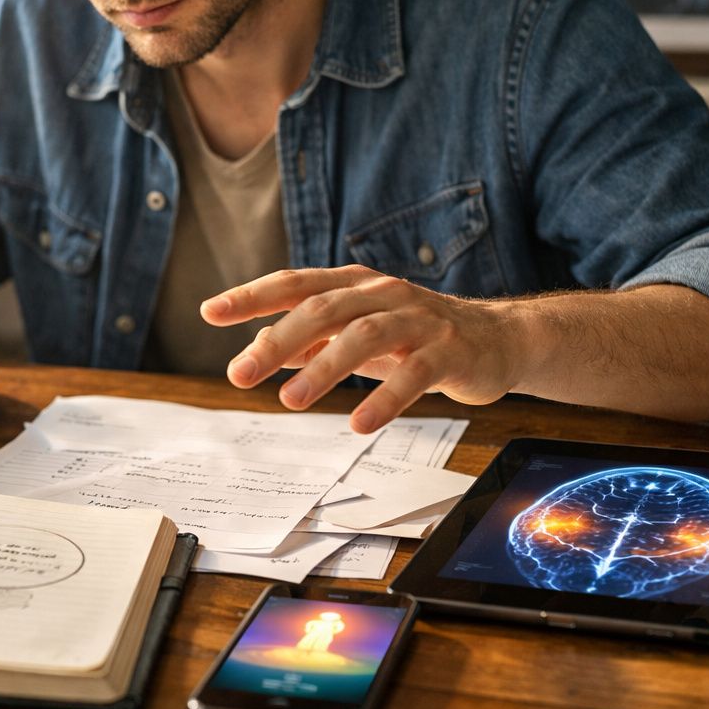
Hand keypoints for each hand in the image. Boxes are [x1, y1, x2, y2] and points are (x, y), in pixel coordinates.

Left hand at [200, 266, 525, 433]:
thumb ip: (312, 343)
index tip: (210, 312)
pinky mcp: (449, 351)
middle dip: (277, 340)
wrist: (498, 340)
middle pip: (323, 308)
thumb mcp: (358, 335)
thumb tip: (257, 354)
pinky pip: (414, 373)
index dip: (252, 296)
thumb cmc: (417, 335)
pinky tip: (359, 424)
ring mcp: (419, 319)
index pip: (295, 284)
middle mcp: (383, 293)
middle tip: (240, 373)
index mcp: (355, 284)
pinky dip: (385, 398)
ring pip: (364, 336)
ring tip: (290, 401)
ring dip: (323, 368)